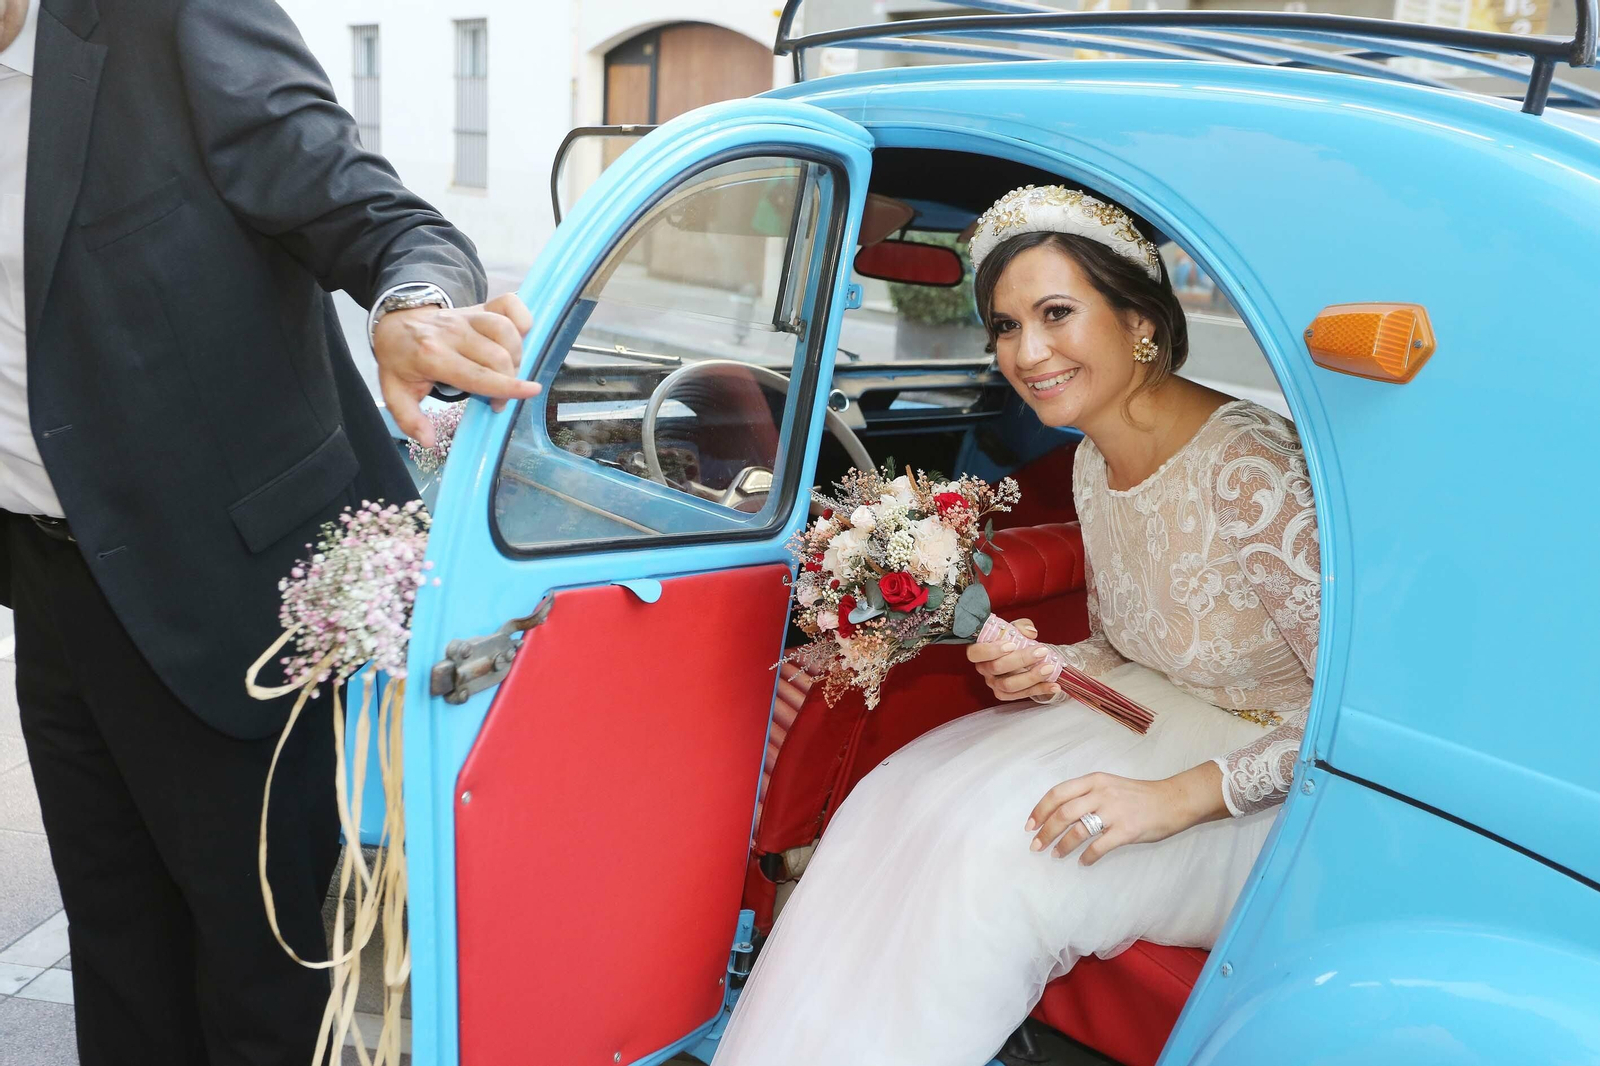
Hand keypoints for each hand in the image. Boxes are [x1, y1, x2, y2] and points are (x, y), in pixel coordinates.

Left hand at [372, 292, 540, 447]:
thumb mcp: (394, 392)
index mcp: (432, 356)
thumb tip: (429, 440)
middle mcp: (452, 333)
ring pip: (506, 331)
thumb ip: (409, 419)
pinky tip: (519, 336)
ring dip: (517, 354)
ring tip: (508, 371)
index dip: (507, 385)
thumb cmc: (401, 359)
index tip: (530, 392)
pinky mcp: (478, 306)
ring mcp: (467, 316)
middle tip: (500, 397)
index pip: (477, 374)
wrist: (396, 322)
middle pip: (498, 356)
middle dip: (510, 380)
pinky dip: (522, 319)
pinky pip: (509, 305)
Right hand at [966, 617, 1061, 701]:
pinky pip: (1021, 695)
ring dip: (1031, 677)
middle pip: (996, 668)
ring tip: (1049, 668)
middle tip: (1041, 652)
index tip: (1012, 644)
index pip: (976, 653)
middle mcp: (983, 669)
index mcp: (979, 651)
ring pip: (1008, 685)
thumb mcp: (1015, 628)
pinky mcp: (1005, 694)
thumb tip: (1030, 633)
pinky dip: (1040, 690)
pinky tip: (1054, 685)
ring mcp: (993, 683)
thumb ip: (1021, 626)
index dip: (992, 650)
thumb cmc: (1011, 639)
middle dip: (1021, 660)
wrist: (1018, 655)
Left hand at [1025, 763, 1224, 865]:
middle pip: (1063, 813)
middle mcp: (1101, 793)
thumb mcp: (1109, 785)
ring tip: (1055, 855)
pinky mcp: (1127, 830)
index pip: (1057, 793)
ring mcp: (1114, 812)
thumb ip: (1086, 794)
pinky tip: (1083, 862)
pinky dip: (1087, 857)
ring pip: (1078, 831)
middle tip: (1036, 846)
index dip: (1039, 810)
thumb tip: (1058, 813)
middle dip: (1045, 831)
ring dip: (1062, 846)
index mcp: (1094, 780)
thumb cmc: (1138, 795)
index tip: (1029, 825)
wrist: (1172, 800)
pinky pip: (1099, 846)